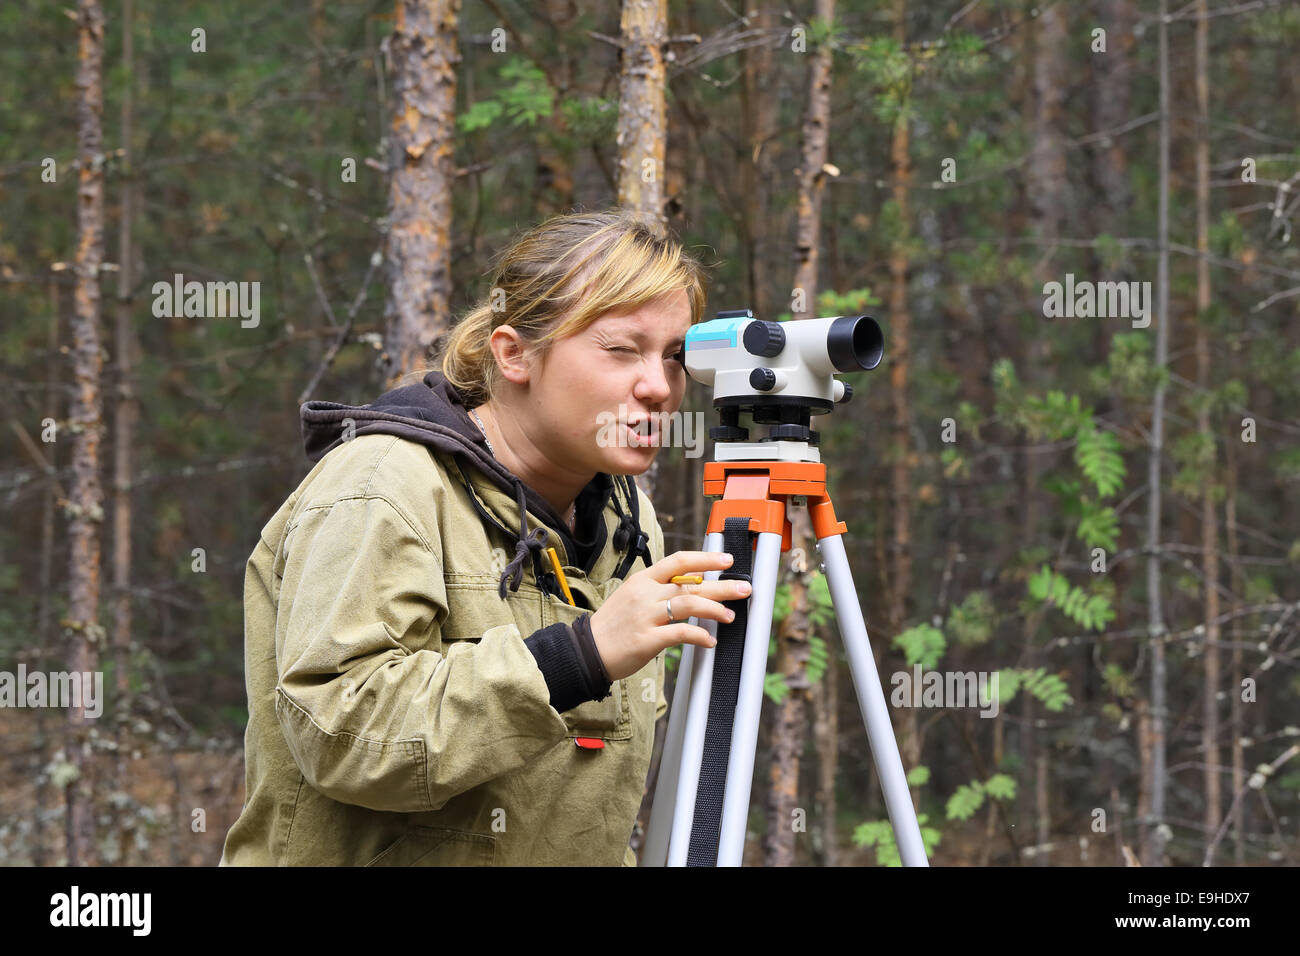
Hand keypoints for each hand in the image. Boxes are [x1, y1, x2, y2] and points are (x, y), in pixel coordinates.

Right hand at [588, 550, 752, 681]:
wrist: (587, 651)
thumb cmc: (612, 626)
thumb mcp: (632, 597)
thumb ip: (659, 590)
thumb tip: (693, 586)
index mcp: (643, 581)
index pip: (679, 561)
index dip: (706, 559)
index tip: (727, 560)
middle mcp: (646, 594)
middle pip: (691, 584)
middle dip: (722, 586)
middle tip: (744, 588)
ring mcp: (646, 616)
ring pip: (689, 604)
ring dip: (715, 610)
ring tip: (730, 616)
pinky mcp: (647, 639)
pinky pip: (680, 633)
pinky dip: (699, 636)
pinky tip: (710, 641)